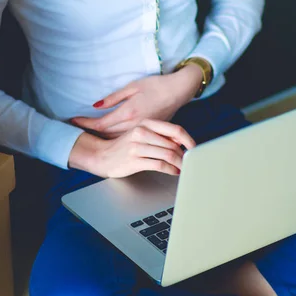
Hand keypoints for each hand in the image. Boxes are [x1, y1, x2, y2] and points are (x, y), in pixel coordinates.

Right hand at [68, 118, 196, 177]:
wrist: (101, 155)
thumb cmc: (124, 146)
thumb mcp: (140, 133)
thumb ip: (158, 135)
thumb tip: (180, 142)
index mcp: (146, 123)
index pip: (174, 129)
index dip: (188, 139)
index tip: (195, 148)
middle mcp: (142, 132)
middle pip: (173, 144)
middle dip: (184, 155)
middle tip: (190, 161)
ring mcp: (137, 146)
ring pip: (168, 154)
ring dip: (179, 164)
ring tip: (183, 168)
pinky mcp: (134, 160)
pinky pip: (159, 165)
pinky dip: (170, 170)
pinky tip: (174, 172)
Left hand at [70, 65, 202, 138]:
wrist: (178, 91)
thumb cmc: (156, 85)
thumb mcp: (132, 87)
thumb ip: (113, 98)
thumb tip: (96, 106)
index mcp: (128, 112)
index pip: (101, 123)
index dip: (85, 124)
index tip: (74, 121)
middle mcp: (134, 124)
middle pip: (106, 134)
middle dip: (89, 132)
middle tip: (76, 130)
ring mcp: (141, 130)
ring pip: (116, 139)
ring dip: (101, 138)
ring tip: (88, 136)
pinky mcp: (148, 132)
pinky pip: (127, 139)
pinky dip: (115, 139)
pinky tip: (108, 138)